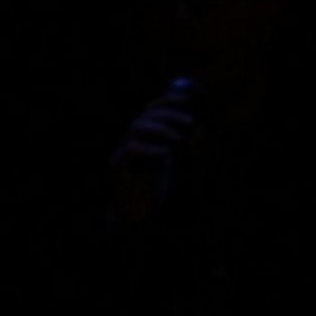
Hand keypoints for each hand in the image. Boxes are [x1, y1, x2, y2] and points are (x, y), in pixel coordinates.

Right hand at [109, 78, 200, 223]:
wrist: (137, 215)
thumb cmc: (156, 189)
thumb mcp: (178, 164)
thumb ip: (187, 149)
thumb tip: (198, 131)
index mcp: (143, 136)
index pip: (151, 109)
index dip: (168, 100)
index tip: (188, 100)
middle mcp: (130, 140)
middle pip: (146, 115)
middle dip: (170, 115)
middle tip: (190, 122)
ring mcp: (121, 152)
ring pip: (135, 126)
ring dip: (161, 129)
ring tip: (177, 140)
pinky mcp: (117, 167)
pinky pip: (131, 149)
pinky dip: (151, 148)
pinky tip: (166, 156)